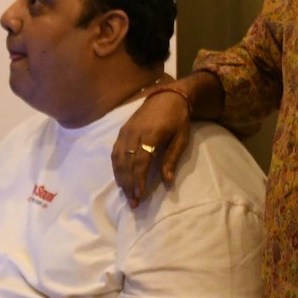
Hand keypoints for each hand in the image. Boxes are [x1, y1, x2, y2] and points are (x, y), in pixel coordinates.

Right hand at [112, 89, 190, 205]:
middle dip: (129, 184)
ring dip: (121, 178)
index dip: (139, 180)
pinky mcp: (122, 131)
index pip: (141, 161)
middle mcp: (134, 133)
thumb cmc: (178, 118)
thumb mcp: (181, 138)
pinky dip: (116, 167)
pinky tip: (120, 178)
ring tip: (126, 194)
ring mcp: (125, 131)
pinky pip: (115, 152)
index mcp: (151, 134)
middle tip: (133, 202)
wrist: (167, 96)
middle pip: (127, 163)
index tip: (140, 195)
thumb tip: (167, 182)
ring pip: (118, 159)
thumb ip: (171, 159)